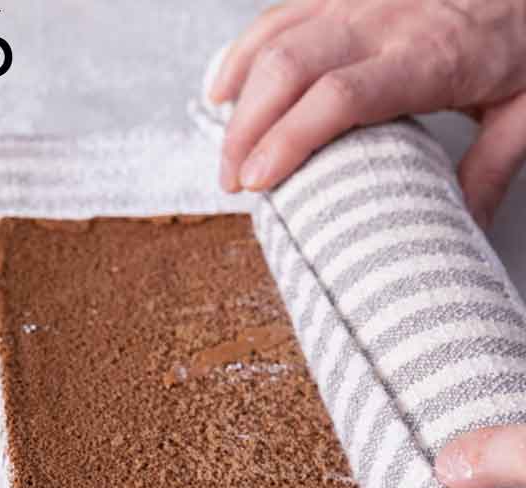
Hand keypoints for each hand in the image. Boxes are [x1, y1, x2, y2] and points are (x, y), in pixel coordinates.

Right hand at [211, 0, 525, 226]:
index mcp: (429, 56)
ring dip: (239, 101)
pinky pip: (277, 17)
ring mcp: (357, 2)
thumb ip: (491, 169)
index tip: (259, 182)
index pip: (341, 95)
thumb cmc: (523, 37)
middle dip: (246, 130)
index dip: (289, 138)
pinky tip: (224, 91)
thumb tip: (458, 232)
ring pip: (276, 42)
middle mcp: (384, 22)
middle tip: (234, 184)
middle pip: (290, 68)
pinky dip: (241, 55)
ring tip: (227, 153)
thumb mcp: (524, 111)